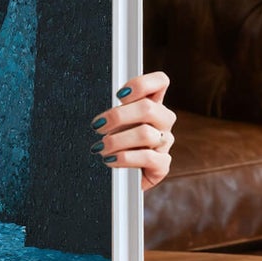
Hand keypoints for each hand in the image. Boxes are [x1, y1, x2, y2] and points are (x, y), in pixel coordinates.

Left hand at [91, 72, 174, 190]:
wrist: (118, 178)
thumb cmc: (112, 145)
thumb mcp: (110, 124)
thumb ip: (112, 113)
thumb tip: (99, 114)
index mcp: (152, 105)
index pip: (160, 82)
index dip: (142, 84)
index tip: (119, 94)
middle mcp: (162, 121)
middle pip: (149, 108)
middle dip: (118, 116)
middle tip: (97, 126)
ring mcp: (164, 143)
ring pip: (146, 134)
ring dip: (117, 140)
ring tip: (100, 148)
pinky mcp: (162, 165)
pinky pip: (148, 158)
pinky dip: (125, 159)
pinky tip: (110, 160)